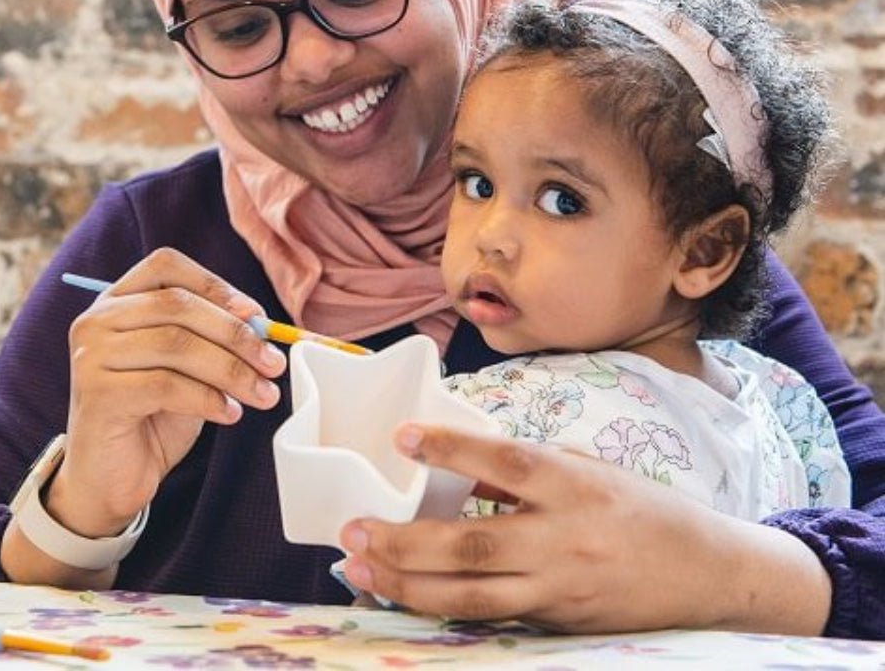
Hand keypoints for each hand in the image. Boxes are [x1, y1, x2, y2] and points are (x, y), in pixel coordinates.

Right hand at [46, 247, 285, 539]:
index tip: (257, 315)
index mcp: (117, 299)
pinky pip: (166, 385)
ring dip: (232, 370)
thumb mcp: (189, 365)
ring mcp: (91, 355)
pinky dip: (208, 398)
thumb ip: (213, 336)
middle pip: (178, 305)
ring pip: (177, 345)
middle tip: (275, 363)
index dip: (216, 285)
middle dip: (236, 334)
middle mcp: (96, 319)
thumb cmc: (155, 414)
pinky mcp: (97, 394)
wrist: (111, 478)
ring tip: (262, 394)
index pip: (166, 266)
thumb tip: (262, 324)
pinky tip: (229, 414)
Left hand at [339, 424, 831, 634]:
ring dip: (408, 584)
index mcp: (574, 484)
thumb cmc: (642, 508)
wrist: (706, 573)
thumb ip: (525, 470)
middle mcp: (564, 539)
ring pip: (470, 594)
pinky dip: (440, 607)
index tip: (404, 436)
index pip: (505, 460)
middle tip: (354, 528)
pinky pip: (488, 617)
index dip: (452, 447)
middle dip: (405, 541)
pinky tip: (402, 594)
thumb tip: (460, 467)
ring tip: (359, 568)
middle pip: (472, 544)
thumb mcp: (587, 470)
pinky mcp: (556, 623)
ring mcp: (559, 589)